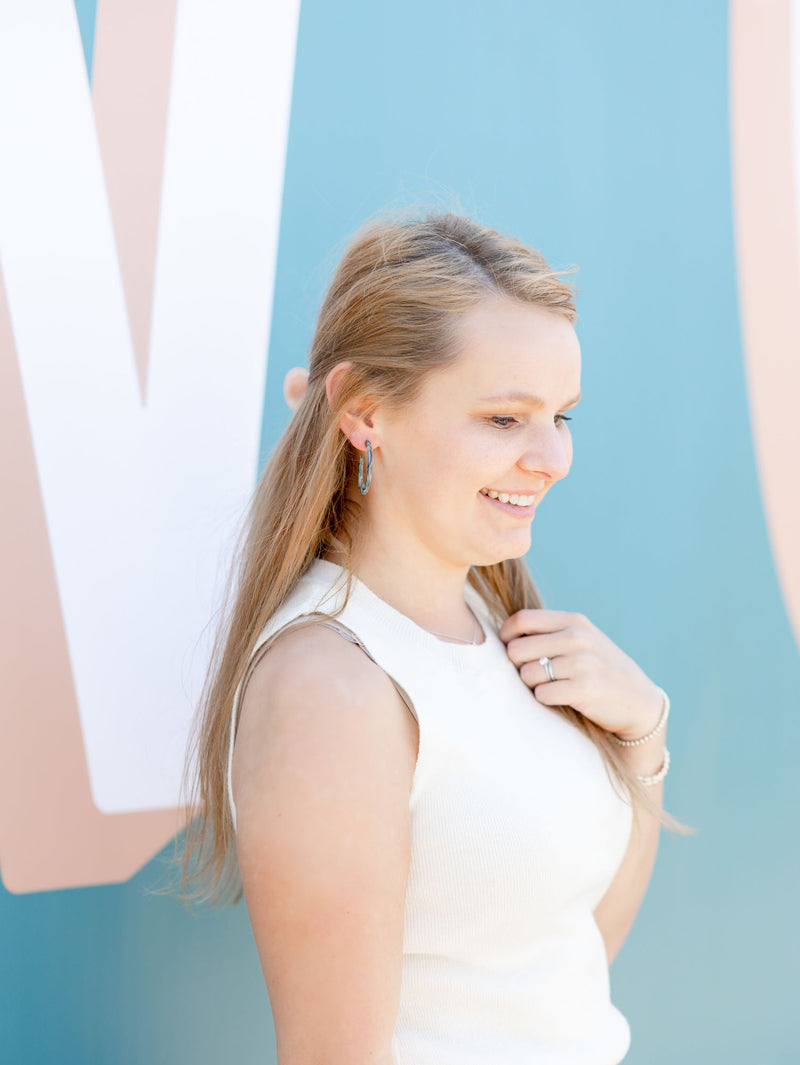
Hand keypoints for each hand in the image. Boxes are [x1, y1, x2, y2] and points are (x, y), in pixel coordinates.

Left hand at [498, 608, 662, 740]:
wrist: (638, 700)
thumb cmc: (599, 669)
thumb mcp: (582, 641)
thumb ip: (550, 633)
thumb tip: (505, 636)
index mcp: (574, 621)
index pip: (523, 619)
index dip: (507, 635)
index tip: (508, 647)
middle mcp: (578, 638)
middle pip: (517, 649)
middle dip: (517, 665)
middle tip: (531, 673)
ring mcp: (583, 663)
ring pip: (527, 674)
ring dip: (531, 684)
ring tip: (548, 686)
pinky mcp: (586, 689)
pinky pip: (542, 694)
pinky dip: (544, 698)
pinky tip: (557, 698)